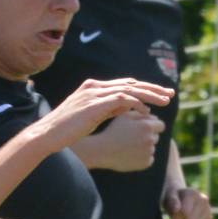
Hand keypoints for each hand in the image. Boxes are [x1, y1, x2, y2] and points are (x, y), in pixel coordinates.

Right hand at [32, 77, 171, 154]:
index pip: (124, 84)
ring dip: (149, 95)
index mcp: (93, 88)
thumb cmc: (67, 130)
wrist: (47, 135)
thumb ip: (109, 108)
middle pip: (130, 83)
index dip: (144, 88)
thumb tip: (129, 107)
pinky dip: (136, 104)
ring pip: (129, 89)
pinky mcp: (94, 104)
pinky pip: (121, 99)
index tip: (160, 95)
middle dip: (152, 88)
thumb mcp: (91, 116)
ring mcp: (94, 94)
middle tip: (170, 94)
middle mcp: (94, 87)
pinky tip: (146, 111)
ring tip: (165, 101)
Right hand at [71, 112, 165, 171]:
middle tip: (133, 137)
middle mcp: (151, 139)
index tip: (144, 128)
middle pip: (156, 136)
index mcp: (148, 126)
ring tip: (129, 146)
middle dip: (148, 135)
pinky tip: (130, 154)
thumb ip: (140, 113)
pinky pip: (149, 158)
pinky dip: (142, 157)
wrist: (103, 150)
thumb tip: (153, 115)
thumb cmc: (113, 131)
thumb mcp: (124, 117)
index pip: (160, 125)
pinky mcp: (146, 163)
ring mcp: (149, 152)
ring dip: (144, 146)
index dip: (153, 125)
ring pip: (151, 147)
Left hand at [165, 185, 212, 218]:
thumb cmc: (173, 198)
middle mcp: (203, 200)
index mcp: (193, 194)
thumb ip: (172, 202)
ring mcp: (208, 209)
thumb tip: (176, 209)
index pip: (185, 213)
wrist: (180, 198)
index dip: (176, 218)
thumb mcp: (169, 197)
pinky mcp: (209, 218)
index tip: (172, 215)